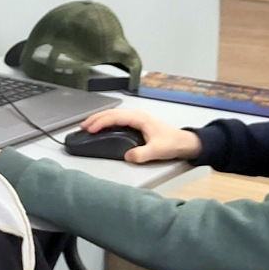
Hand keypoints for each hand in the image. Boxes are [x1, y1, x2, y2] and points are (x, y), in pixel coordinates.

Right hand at [82, 109, 201, 163]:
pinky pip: (117, 118)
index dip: (100, 122)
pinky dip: (106, 121)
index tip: (89, 130)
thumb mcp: (157, 151)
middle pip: (111, 113)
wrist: (185, 142)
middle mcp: (137, 115)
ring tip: (88, 126)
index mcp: (139, 118)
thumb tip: (127, 156)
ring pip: (113, 114)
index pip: (114, 117)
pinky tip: (102, 127)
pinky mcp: (137, 122)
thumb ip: (142, 154)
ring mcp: (137, 118)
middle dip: (95, 118)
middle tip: (82, 127)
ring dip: (99, 119)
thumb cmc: (173, 143)